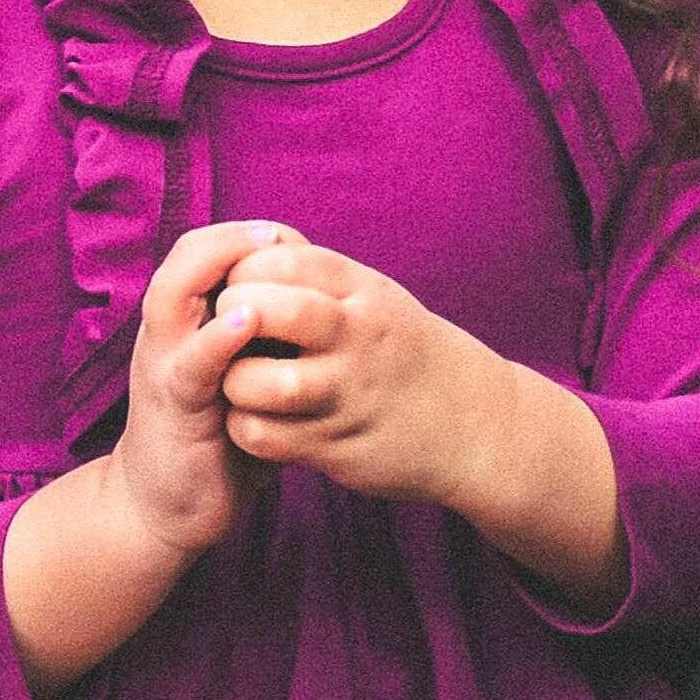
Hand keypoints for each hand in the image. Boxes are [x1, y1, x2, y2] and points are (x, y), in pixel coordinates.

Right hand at [113, 221, 304, 558]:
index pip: (209, 251)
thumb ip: (272, 342)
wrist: (167, 507)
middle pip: (186, 257)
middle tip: (276, 233)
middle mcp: (168, 332)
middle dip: (232, 238)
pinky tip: (244, 322)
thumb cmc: (218, 436)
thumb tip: (332, 307)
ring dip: (218, 267)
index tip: (294, 238)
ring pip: (172, 295)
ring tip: (261, 253)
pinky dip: (215, 339)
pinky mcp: (172, 407)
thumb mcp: (247, 375)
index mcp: (186, 320)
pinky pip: (189, 365)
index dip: (250, 237)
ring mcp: (163, 365)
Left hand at [217, 241, 508, 505]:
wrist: (473, 423)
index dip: (243, 269)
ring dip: (234, 381)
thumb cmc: (402, 350)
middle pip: (269, 311)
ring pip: (260, 383)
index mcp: (362, 291)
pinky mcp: (338, 446)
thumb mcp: (373, 297)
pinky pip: (265, 435)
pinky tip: (256, 419)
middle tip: (227, 332)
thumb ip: (316, 277)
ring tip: (239, 381)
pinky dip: (246, 427)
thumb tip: (243, 252)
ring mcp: (348, 394)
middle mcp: (356, 337)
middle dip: (230, 318)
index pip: (282, 259)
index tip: (237, 288)